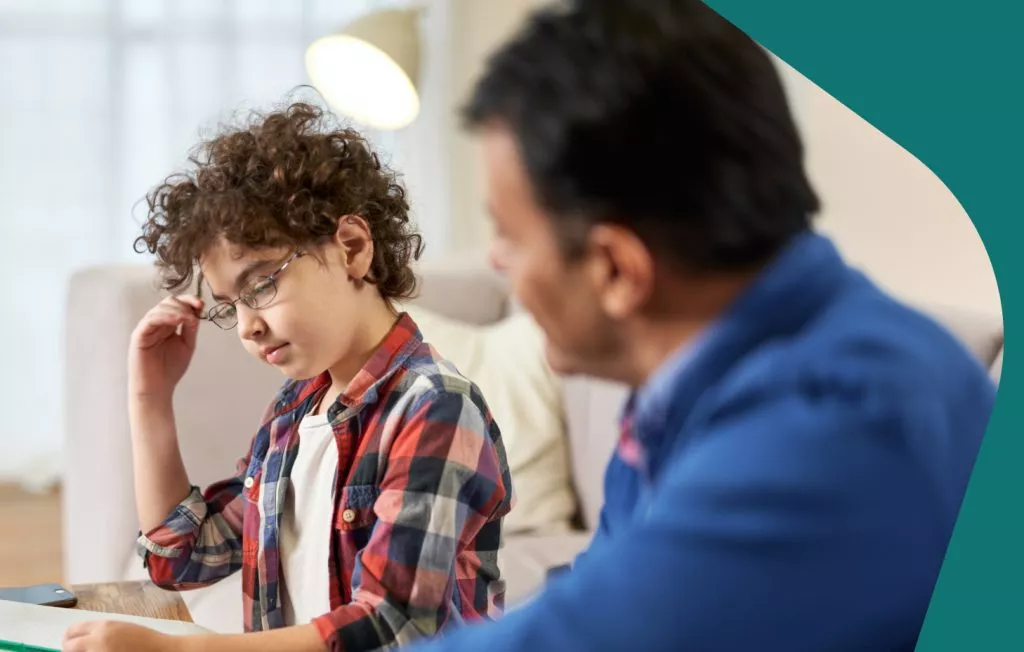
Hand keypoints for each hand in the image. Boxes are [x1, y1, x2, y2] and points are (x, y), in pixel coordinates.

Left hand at [62, 620, 178, 651]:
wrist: (161, 651)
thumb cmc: (145, 641)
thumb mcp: (122, 629)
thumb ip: (102, 633)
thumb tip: (83, 641)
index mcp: (104, 627)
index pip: (72, 630)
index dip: (69, 638)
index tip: (70, 643)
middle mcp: (97, 641)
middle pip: (69, 646)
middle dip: (69, 650)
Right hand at [129, 295, 203, 398]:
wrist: (158, 388)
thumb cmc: (170, 369)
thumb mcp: (187, 344)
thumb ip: (190, 328)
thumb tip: (197, 310)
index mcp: (167, 325)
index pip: (177, 305)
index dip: (189, 301)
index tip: (202, 304)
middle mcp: (156, 324)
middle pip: (168, 302)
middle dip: (185, 303)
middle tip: (197, 311)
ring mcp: (146, 329)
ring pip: (159, 308)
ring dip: (178, 310)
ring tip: (189, 319)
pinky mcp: (138, 335)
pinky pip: (150, 320)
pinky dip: (165, 316)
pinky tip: (177, 320)